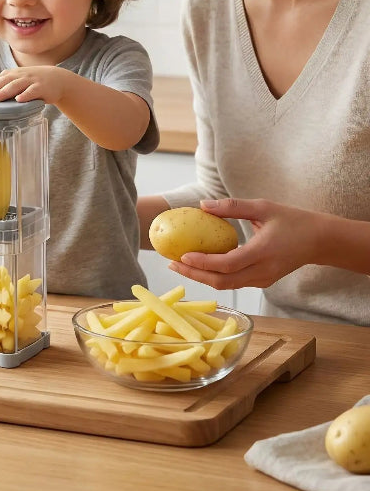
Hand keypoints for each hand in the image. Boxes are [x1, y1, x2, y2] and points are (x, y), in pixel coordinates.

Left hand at [0, 66, 66, 103]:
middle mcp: (20, 75)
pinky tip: (19, 100)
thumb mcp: (14, 78)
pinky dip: (26, 95)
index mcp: (12, 74)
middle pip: (3, 82)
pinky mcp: (42, 87)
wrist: (56, 80)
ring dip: (5, 91)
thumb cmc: (32, 81)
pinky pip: (33, 91)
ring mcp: (31, 80)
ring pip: (16, 85)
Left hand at [167, 198, 321, 288]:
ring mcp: (263, 279)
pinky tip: (199, 266)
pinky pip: (234, 282)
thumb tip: (202, 205)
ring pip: (227, 285)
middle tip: (171, 264)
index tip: (182, 256)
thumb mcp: (263, 206)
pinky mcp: (263, 281)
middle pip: (222, 281)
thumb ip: (232, 206)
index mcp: (263, 252)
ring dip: (202, 277)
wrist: (319, 240)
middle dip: (194, 275)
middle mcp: (263, 271)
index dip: (203, 263)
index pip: (228, 264)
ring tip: (179, 265)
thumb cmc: (291, 220)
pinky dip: (215, 276)